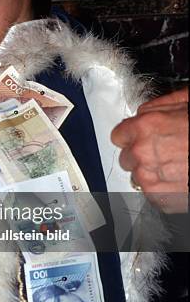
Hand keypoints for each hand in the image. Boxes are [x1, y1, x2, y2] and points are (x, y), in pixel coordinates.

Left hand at [111, 88, 188, 212]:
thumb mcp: (186, 103)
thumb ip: (157, 107)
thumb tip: (144, 111)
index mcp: (146, 127)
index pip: (118, 135)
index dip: (131, 135)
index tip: (138, 138)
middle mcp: (143, 153)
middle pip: (126, 157)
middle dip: (140, 154)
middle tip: (163, 151)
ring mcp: (150, 178)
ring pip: (137, 176)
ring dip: (150, 171)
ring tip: (174, 165)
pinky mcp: (160, 198)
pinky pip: (151, 193)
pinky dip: (162, 188)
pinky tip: (179, 177)